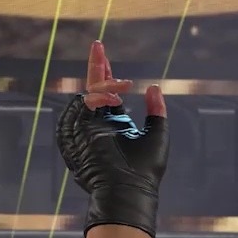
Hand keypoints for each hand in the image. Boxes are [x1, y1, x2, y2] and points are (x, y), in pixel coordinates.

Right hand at [57, 40, 167, 237]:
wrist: (130, 191)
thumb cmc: (146, 171)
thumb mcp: (158, 135)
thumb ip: (157, 110)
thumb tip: (154, 87)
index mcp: (115, 125)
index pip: (108, 94)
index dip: (108, 74)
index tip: (106, 54)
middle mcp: (99, 124)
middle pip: (94, 88)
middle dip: (97, 66)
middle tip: (98, 45)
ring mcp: (88, 127)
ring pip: (89, 93)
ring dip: (104, 84)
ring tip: (122, 84)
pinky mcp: (80, 130)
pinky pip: (85, 103)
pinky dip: (100, 95)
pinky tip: (116, 96)